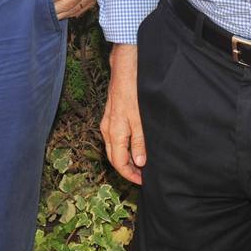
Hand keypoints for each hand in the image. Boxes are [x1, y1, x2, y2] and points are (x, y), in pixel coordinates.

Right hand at [100, 44, 144, 184]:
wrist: (125, 69)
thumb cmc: (133, 92)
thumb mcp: (140, 119)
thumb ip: (139, 142)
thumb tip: (139, 163)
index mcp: (114, 132)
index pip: (118, 162)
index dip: (130, 175)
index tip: (143, 182)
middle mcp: (107, 129)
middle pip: (114, 157)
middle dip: (127, 169)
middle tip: (143, 176)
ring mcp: (107, 122)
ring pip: (114, 148)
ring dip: (125, 158)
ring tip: (142, 164)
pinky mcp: (111, 115)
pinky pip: (114, 138)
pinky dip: (123, 147)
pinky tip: (135, 145)